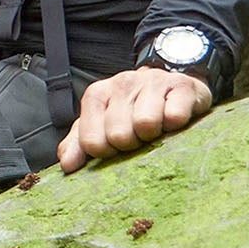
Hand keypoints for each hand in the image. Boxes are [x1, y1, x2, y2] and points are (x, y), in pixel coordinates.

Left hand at [57, 65, 212, 172]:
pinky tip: (174, 122)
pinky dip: (176, 125)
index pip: (91, 141)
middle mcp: (121, 84)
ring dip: (154, 136)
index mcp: (97, 95)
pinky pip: (175, 116)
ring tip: (156, 130)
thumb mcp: (101, 123)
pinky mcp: (182, 86)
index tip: (116, 148)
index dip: (105, 153)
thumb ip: (79, 143)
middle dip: (131, 145)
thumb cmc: (133, 109)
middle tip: (139, 138)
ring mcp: (152, 82)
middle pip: (118, 135)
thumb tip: (67, 165)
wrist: (172, 84)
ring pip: (146, 124)